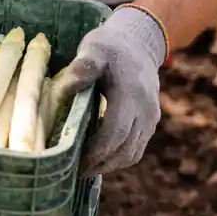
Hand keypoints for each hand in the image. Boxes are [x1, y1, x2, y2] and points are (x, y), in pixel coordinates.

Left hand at [55, 6, 166, 176]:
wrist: (139, 44)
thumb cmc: (111, 47)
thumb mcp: (94, 49)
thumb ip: (82, 66)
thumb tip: (65, 86)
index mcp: (130, 94)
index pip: (116, 132)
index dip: (96, 151)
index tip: (75, 160)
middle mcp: (145, 110)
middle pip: (125, 149)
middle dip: (100, 164)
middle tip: (72, 171)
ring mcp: (151, 118)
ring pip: (132, 153)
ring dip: (109, 165)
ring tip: (83, 169)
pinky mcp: (151, 122)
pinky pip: (136, 148)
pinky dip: (118, 158)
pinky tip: (98, 158)